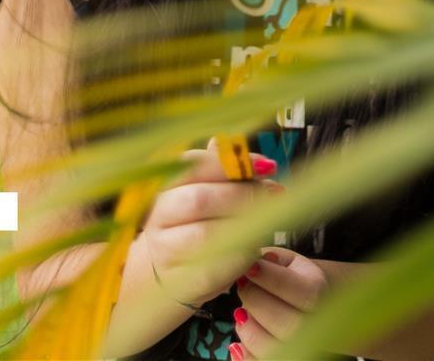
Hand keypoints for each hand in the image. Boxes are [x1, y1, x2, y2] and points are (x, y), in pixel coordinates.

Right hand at [141, 137, 281, 308]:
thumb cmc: (189, 225)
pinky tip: (255, 247)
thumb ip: (220, 171)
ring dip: (243, 226)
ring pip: (207, 235)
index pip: (193, 165)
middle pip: (200, 199)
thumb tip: (242, 152)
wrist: (161, 274)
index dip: (232, 163)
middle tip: (272, 195)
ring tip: (267, 221)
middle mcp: (161, 215)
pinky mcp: (184, 281)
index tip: (266, 166)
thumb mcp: (200, 191)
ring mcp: (168, 250)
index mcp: (166, 185)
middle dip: (242, 195)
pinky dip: (240, 256)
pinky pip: (216, 267)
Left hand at [230, 246, 328, 359]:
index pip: (297, 289)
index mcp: (320, 291)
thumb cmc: (296, 280)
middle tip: (242, 287)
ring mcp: (307, 348)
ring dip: (249, 330)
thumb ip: (271, 259)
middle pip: (286, 323)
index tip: (248, 268)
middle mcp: (319, 325)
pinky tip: (240, 341)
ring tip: (241, 313)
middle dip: (255, 302)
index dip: (268, 278)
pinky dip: (246, 355)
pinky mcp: (292, 359)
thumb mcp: (289, 261)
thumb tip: (251, 262)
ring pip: (275, 350)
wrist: (317, 307)